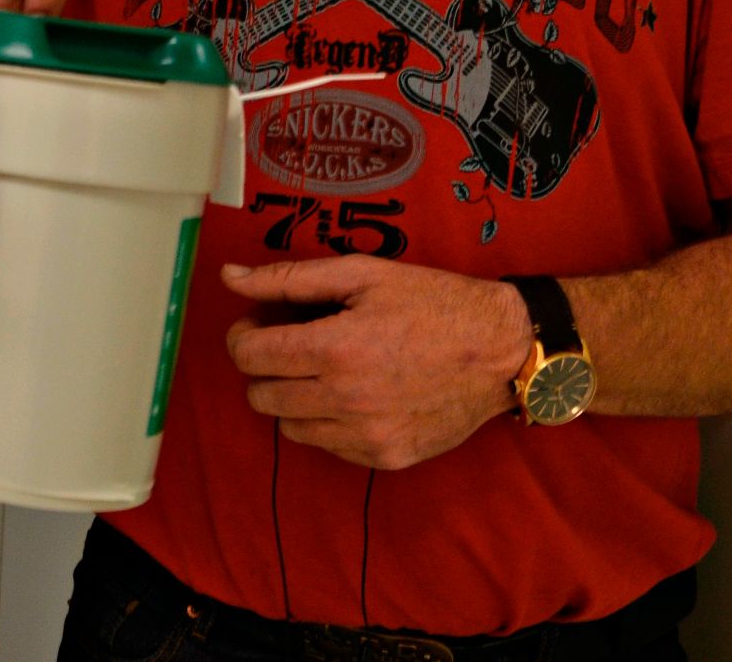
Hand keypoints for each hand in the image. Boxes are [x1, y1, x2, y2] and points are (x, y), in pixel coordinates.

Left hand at [222, 256, 530, 469]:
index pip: (247, 356)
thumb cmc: (432, 302)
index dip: (244, 335)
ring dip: (293, 397)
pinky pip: (328, 445)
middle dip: (266, 366)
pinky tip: (355, 393)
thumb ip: (288, 279)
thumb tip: (230, 278)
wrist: (502, 349)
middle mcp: (345, 399)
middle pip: (260, 395)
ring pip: (288, 426)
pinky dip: (328, 421)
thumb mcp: (361, 274)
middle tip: (294, 344)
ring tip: (326, 369)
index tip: (261, 323)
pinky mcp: (386, 458)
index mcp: (334, 348)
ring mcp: (367, 435)